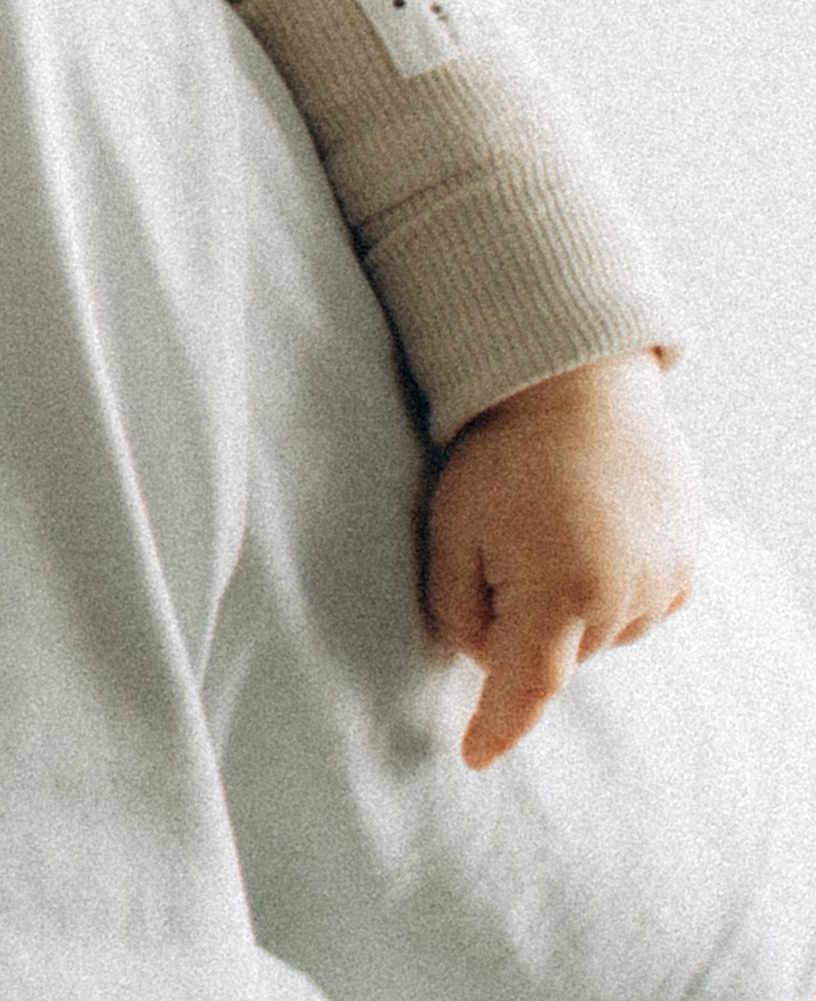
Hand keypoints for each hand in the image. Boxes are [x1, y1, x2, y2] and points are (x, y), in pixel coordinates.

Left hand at [425, 348, 700, 767]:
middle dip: (528, 626)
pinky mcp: (687, 560)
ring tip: (551, 528)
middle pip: (562, 654)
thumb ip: (457, 609)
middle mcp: (622, 599)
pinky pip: (641, 604)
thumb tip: (482, 661)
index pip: (526, 688)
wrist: (577, 380)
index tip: (474, 758)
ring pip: (604, 633)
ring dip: (573, 606)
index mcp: (558, 593)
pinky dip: (612, 586)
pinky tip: (591, 531)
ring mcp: (664, 581)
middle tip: (504, 549)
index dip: (499, 727)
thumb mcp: (452, 527)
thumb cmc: (501, 452)